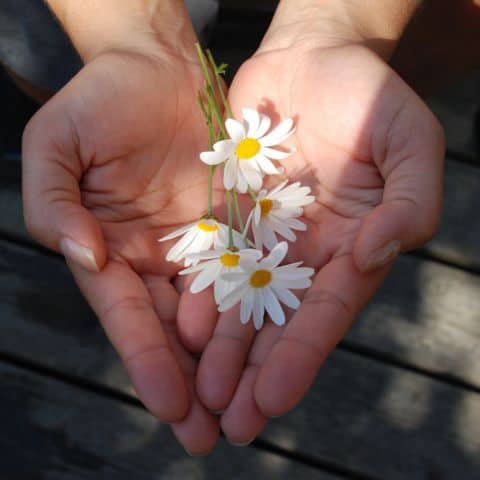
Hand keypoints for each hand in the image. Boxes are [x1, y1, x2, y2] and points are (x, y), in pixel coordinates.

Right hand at [22, 46, 221, 453]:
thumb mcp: (57, 145)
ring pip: (216, 312)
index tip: (171, 406)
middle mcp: (156, 257)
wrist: (157, 67)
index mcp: (111, 249)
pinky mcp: (235, 224)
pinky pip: (250, 269)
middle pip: (173, 330)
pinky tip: (275, 346)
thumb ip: (54, 202)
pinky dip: (259, 308)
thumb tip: (84, 256)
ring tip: (248, 410)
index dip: (147, 361)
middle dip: (191, 383)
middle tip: (212, 436)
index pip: (129, 317)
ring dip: (229, 361)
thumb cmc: (100, 100)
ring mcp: (199, 244)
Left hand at [193, 20, 444, 442]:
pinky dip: (199, 293)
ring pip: (240, 301)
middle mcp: (305, 252)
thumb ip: (408, 203)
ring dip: (222, 349)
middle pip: (278, 322)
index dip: (301, 356)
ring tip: (201, 395)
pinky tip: (182, 330)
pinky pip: (212, 258)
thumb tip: (375, 253)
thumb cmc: (371, 98)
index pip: (325, 312)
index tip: (272, 401)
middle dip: (255, 373)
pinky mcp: (231, 214)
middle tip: (229, 423)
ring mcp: (265, 236)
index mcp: (351, 247)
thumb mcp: (411, 144)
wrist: (314, 60)